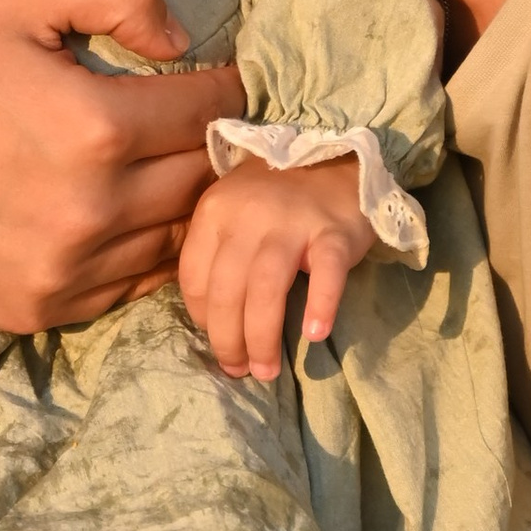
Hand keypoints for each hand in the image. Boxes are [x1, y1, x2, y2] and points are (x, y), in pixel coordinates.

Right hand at [0, 0, 246, 332]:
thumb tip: (185, 39)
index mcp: (94, 130)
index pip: (212, 111)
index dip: (224, 84)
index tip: (216, 74)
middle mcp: (89, 213)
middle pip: (202, 179)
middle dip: (208, 142)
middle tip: (194, 118)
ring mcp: (63, 272)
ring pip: (175, 238)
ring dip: (179, 199)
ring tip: (159, 162)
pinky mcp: (39, 307)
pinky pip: (129, 284)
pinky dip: (136, 247)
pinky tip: (113, 208)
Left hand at [177, 157, 379, 378]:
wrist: (336, 159)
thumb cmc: (277, 198)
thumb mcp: (233, 215)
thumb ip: (217, 256)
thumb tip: (212, 323)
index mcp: (214, 212)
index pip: (195, 278)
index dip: (202, 319)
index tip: (218, 342)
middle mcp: (247, 217)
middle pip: (227, 290)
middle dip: (229, 341)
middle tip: (241, 371)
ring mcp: (292, 222)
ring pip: (266, 289)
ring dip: (262, 337)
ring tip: (266, 371)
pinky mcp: (334, 232)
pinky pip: (326, 273)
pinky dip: (320, 305)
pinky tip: (315, 334)